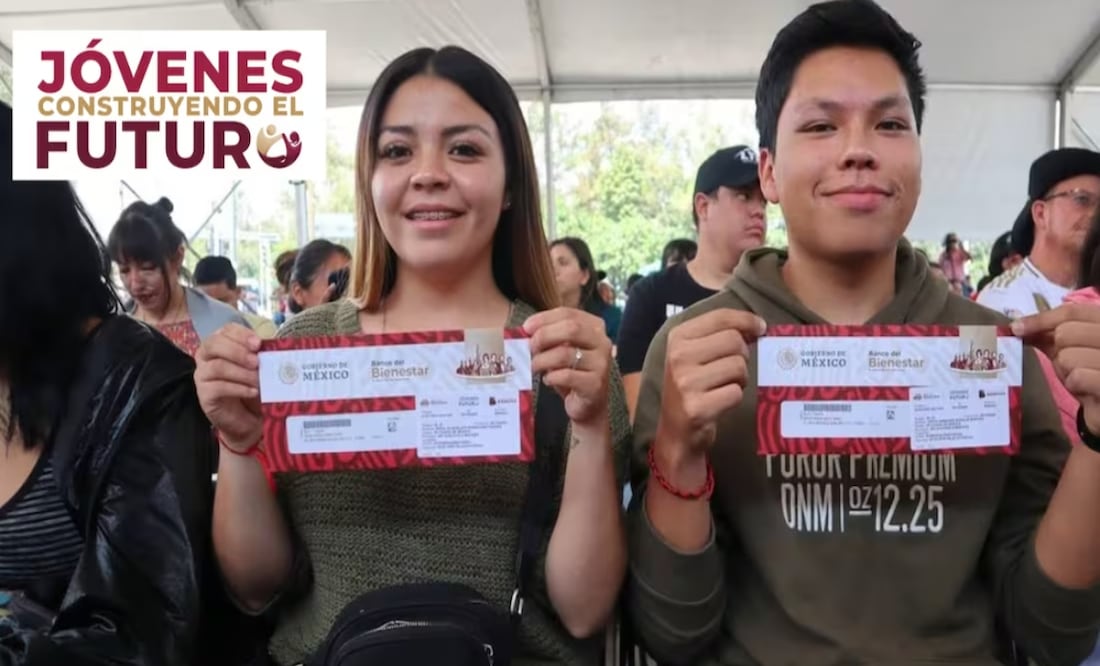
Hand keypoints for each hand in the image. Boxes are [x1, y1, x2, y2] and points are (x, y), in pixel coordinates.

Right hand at [195, 324, 262, 452]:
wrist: (247, 418)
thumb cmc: (254, 386)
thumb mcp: (261, 368)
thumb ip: (263, 354)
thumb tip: (273, 344)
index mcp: (221, 343)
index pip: (226, 330)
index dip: (241, 334)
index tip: (258, 343)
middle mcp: (206, 356)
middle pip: (214, 344)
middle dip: (237, 351)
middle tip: (256, 362)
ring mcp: (202, 376)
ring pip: (216, 367)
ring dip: (241, 372)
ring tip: (259, 380)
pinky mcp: (204, 395)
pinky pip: (217, 388)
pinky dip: (238, 388)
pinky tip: (253, 391)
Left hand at [525, 308, 612, 425]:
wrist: (588, 404)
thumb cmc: (571, 372)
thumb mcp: (560, 349)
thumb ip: (548, 336)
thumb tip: (524, 331)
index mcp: (594, 327)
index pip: (568, 313)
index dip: (544, 318)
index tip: (526, 328)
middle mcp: (602, 342)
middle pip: (571, 328)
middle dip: (544, 336)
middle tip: (529, 347)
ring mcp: (602, 363)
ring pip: (565, 353)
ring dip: (542, 360)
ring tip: (533, 367)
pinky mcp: (595, 384)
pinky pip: (566, 376)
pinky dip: (551, 377)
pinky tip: (547, 380)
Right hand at [658, 308, 766, 456]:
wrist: (675, 430)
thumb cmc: (691, 386)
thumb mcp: (695, 353)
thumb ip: (720, 334)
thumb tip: (758, 325)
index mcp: (677, 337)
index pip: (720, 316)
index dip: (746, 320)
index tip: (761, 328)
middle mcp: (678, 356)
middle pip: (734, 341)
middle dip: (742, 356)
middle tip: (732, 369)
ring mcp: (686, 383)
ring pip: (738, 367)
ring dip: (739, 379)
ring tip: (723, 386)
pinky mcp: (697, 408)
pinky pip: (736, 393)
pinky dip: (735, 398)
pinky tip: (720, 402)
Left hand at [1013, 303, 1099, 433]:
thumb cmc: (1088, 374)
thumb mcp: (1069, 350)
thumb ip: (1048, 335)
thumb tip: (1017, 325)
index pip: (1072, 312)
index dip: (1041, 318)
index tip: (1016, 328)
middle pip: (1066, 332)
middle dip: (1059, 351)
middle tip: (1071, 365)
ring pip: (1068, 356)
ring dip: (1067, 371)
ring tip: (1082, 378)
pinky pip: (1078, 377)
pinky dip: (1075, 384)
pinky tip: (1086, 389)